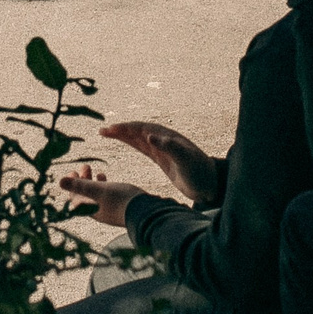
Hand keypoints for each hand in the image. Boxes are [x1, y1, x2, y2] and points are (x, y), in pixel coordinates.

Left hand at [58, 164, 147, 226]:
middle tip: (83, 167)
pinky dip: (102, 185)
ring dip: (92, 182)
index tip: (71, 172)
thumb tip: (59, 181)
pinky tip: (105, 177)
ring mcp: (108, 210)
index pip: (74, 198)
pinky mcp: (118, 207)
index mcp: (90, 209)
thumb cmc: (119, 200)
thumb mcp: (97, 190)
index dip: (71, 185)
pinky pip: (105, 196)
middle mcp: (97, 212)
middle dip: (82, 180)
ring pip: (95, 195)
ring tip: (94, 171)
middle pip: (84, 196)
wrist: (145, 211)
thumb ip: (79, 185)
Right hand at [100, 121, 214, 202]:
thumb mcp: (185, 160)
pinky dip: (131, 142)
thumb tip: (149, 135)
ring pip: (138, 138)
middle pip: (137, 131)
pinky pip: (143, 147)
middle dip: (120, 130)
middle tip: (102, 131)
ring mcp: (162, 149)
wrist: (210, 184)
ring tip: (105, 133)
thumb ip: (169, 147)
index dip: (126, 128)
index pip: (142, 129)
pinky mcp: (162, 159)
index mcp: (167, 137)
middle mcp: (163, 140)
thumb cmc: (200, 172)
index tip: (110, 129)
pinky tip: (123, 141)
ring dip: (123, 134)